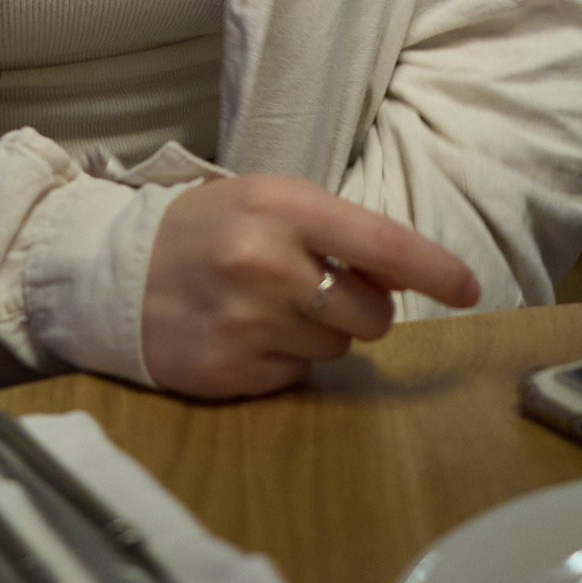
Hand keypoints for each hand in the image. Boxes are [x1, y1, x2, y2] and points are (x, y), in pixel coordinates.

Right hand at [142, 174, 480, 398]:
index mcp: (279, 208)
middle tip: (317, 290)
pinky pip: (296, 379)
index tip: (469, 287)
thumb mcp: (266, 203)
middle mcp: (266, 264)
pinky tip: (244, 336)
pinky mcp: (229, 373)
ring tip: (266, 309)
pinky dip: (282, 362)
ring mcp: (247, 323)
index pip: (379, 242)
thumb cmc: (205, 228)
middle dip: (360, 308)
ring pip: (337, 351)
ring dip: (317, 335)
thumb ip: (334, 232)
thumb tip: (403, 277)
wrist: (112, 272)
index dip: (433, 268)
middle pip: (372, 315)